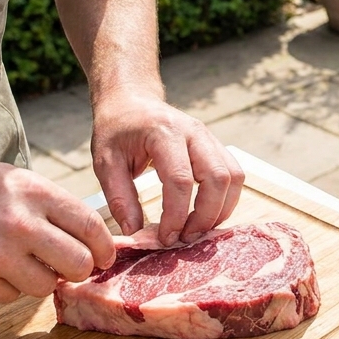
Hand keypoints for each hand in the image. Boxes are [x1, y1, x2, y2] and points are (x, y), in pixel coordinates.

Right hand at [0, 155, 115, 302]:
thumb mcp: (12, 179)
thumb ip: (49, 205)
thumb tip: (88, 236)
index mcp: (34, 192)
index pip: (90, 226)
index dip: (104, 247)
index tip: (104, 256)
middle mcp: (20, 223)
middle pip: (78, 263)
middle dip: (80, 270)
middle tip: (71, 268)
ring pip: (45, 286)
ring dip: (41, 280)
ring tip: (20, 262)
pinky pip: (10, 297)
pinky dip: (6, 287)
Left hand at [90, 85, 244, 245]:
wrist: (131, 100)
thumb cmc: (116, 130)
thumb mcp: (105, 162)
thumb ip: (120, 198)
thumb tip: (137, 234)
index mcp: (164, 132)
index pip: (180, 179)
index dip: (176, 215)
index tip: (165, 237)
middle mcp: (194, 132)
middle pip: (218, 178)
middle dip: (205, 216)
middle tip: (184, 238)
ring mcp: (209, 137)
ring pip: (233, 177)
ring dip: (220, 209)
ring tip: (196, 229)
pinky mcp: (216, 145)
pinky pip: (233, 174)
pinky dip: (225, 199)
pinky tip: (205, 215)